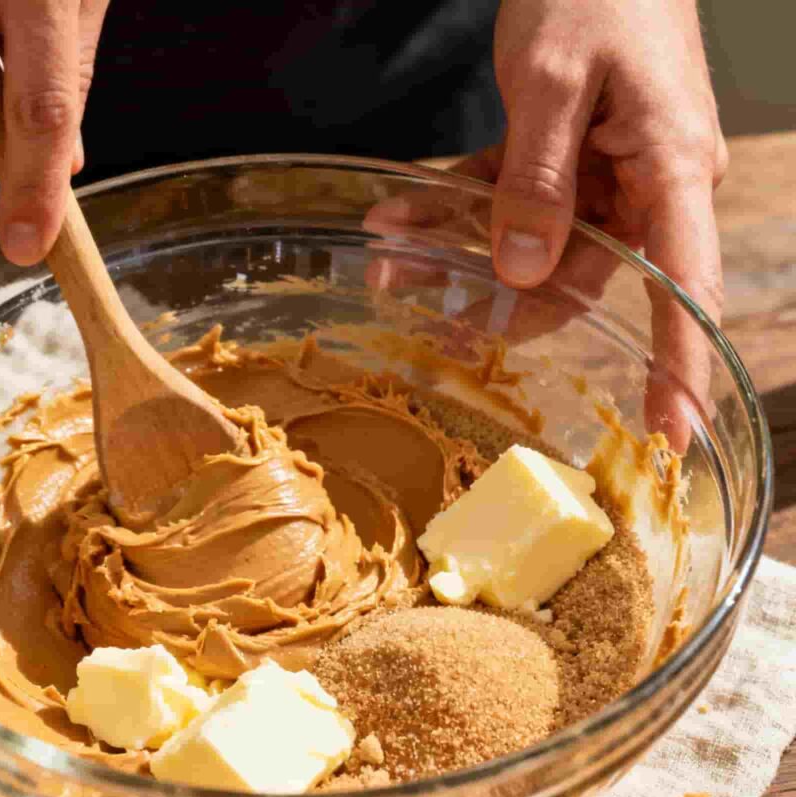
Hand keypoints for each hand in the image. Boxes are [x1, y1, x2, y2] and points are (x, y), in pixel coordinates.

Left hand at [369, 0, 726, 451]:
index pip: (684, 290)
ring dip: (457, 249)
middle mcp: (646, 185)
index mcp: (670, 169)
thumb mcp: (555, 82)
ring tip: (388, 250)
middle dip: (491, 298)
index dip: (680, 369)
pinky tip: (402, 210)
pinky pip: (514, 199)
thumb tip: (521, 275)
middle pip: (576, 277)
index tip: (670, 438)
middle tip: (416, 301)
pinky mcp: (570, 159)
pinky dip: (460, 204)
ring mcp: (608, 175)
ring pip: (532, 244)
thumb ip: (535, 183)